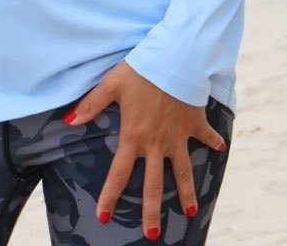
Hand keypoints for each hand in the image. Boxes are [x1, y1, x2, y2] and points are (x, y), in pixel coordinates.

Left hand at [61, 61, 225, 236]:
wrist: (176, 59)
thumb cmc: (141, 70)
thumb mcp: (112, 84)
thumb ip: (91, 104)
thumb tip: (68, 121)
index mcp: (134, 136)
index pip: (119, 173)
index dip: (110, 195)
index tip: (103, 216)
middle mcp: (156, 143)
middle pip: (154, 184)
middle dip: (152, 211)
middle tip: (151, 235)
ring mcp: (178, 136)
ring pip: (182, 172)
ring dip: (186, 193)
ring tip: (189, 213)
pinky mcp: (195, 124)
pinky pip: (205, 136)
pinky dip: (213, 142)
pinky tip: (219, 149)